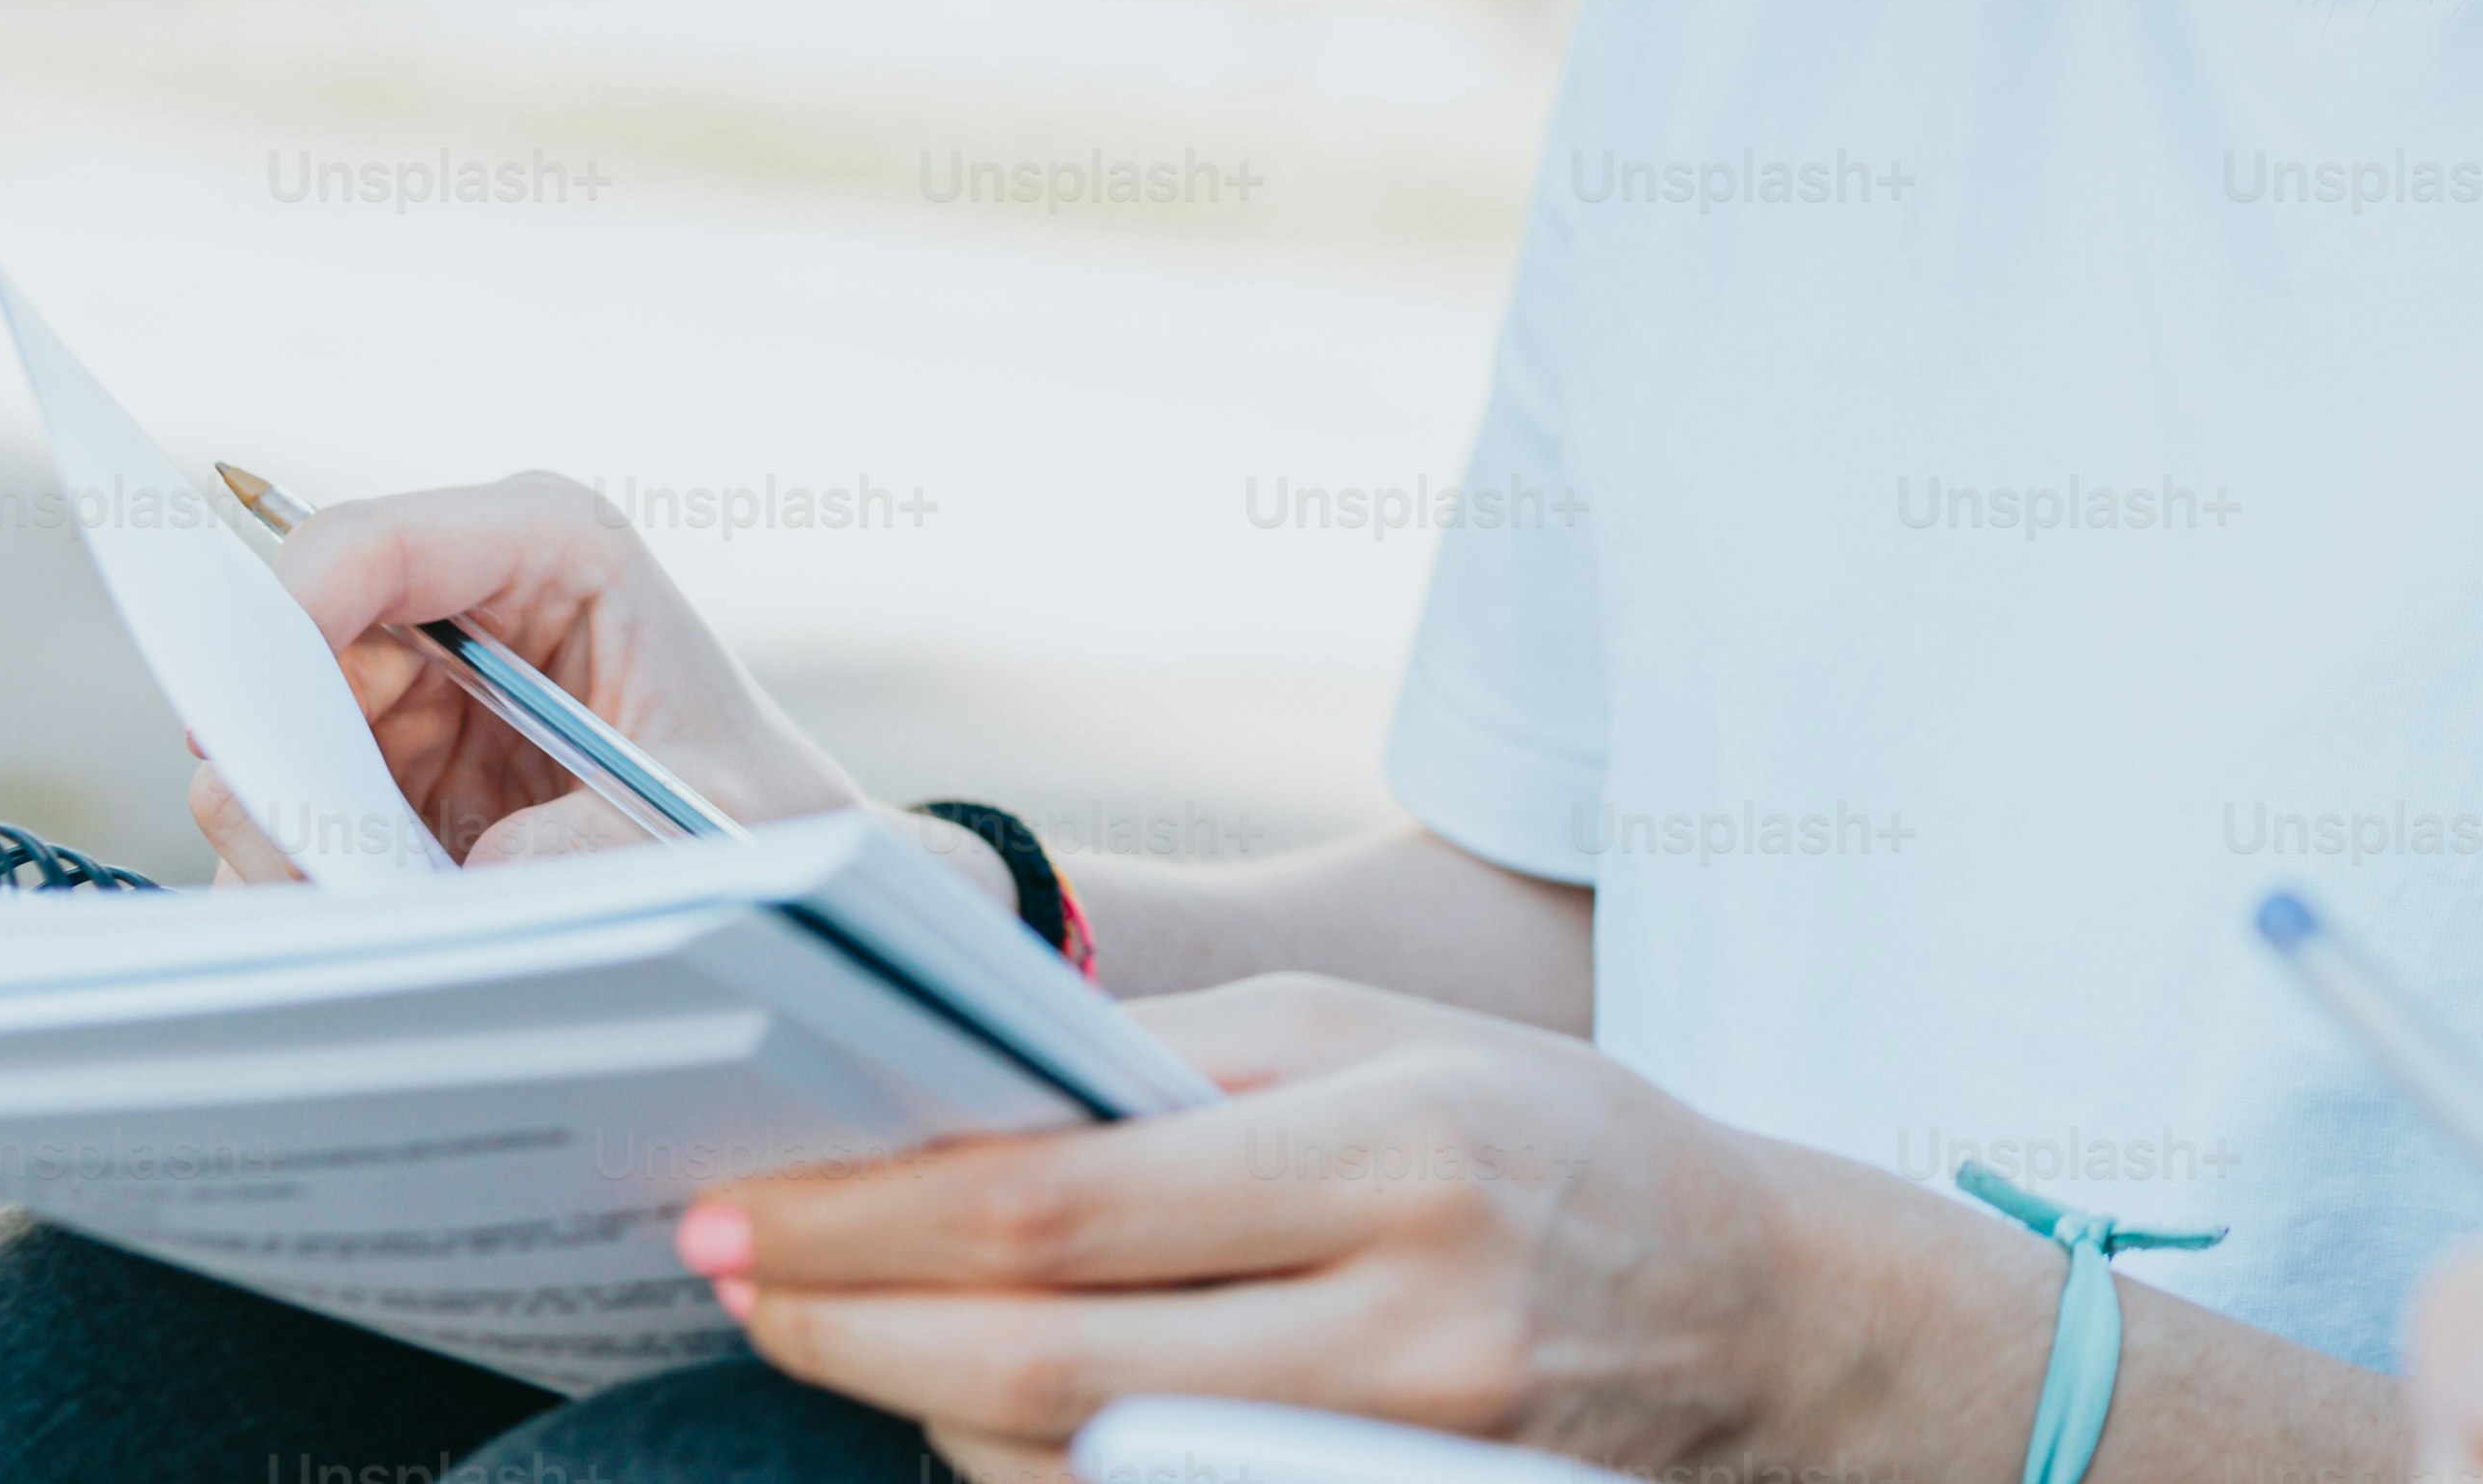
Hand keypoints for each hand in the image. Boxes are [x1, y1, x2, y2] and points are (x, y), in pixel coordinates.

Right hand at [186, 469, 872, 878]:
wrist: (765, 854)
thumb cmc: (756, 801)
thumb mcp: (701, 813)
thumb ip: (591, 839)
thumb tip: (477, 879)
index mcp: (556, 547)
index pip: (378, 543)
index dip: (293, 612)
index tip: (250, 719)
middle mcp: (465, 596)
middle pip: (296, 647)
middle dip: (273, 749)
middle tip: (292, 852)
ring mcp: (414, 681)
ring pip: (277, 741)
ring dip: (289, 829)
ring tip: (360, 903)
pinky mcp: (386, 763)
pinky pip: (295, 812)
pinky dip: (307, 873)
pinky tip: (369, 919)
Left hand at [675, 977, 1904, 1483]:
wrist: (1757, 1325)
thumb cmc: (1554, 1145)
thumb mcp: (1390, 1041)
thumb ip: (1178, 1063)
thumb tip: (948, 1093)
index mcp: (1398, 1156)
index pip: (1062, 1209)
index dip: (867, 1221)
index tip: (738, 1203)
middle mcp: (1399, 1331)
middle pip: (1031, 1365)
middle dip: (841, 1324)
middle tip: (725, 1274)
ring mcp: (1387, 1466)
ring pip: (1062, 1468)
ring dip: (914, 1404)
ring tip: (851, 1322)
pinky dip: (1025, 1467)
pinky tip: (973, 1402)